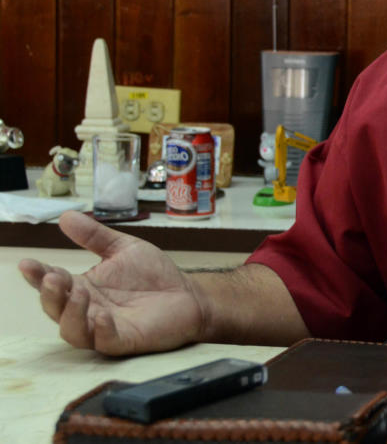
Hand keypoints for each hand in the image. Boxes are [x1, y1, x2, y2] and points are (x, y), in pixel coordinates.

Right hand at [18, 211, 203, 355]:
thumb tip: (66, 215)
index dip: (38, 276)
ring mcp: (104, 328)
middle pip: (56, 309)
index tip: (27, 263)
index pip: (53, 283)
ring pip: (73, 330)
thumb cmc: (153, 275)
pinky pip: (105, 341)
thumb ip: (95, 236)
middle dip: (50, 294)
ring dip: (70, 314)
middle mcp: (88, 310)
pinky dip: (100, 331)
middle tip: (53, 278)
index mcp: (83, 287)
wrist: (188, 294)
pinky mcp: (125, 340)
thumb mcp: (123, 248)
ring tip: (76, 294)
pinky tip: (102, 316)